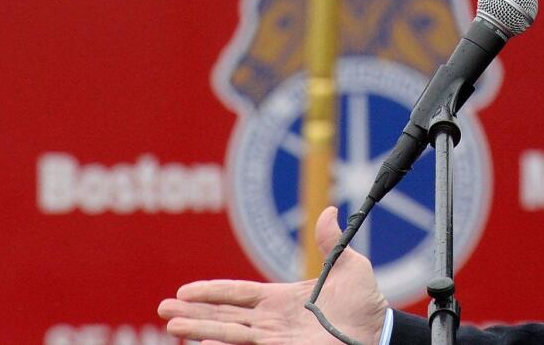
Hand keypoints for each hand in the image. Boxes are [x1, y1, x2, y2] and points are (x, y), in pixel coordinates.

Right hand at [158, 206, 387, 343]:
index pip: (239, 294)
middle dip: (194, 313)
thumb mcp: (350, 266)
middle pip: (226, 315)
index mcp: (281, 299)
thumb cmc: (366, 304)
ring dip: (202, 329)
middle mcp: (273, 321)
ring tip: (174, 327)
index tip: (185, 291)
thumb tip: (329, 211)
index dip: (212, 292)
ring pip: (231, 334)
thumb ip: (332, 243)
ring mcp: (277, 339)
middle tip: (163, 310)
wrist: (380, 332)